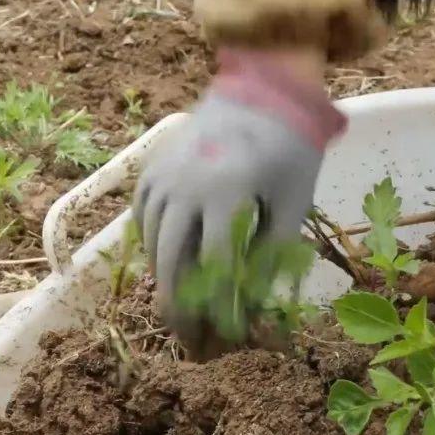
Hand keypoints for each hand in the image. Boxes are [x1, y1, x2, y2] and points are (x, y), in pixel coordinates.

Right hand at [133, 50, 344, 360]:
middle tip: (188, 341)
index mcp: (226, 191)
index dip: (219, 306)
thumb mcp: (292, 204)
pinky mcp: (151, 172)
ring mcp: (162, 176)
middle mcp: (184, 185)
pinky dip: (152, 249)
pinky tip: (166, 269)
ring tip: (178, 312)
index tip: (227, 337)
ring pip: (152, 244)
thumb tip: (250, 309)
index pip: (216, 265)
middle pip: (172, 261)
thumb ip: (270, 256)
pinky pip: (142, 221)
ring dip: (164, 282)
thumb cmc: (287, 152)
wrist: (260, 93)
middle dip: (179, 308)